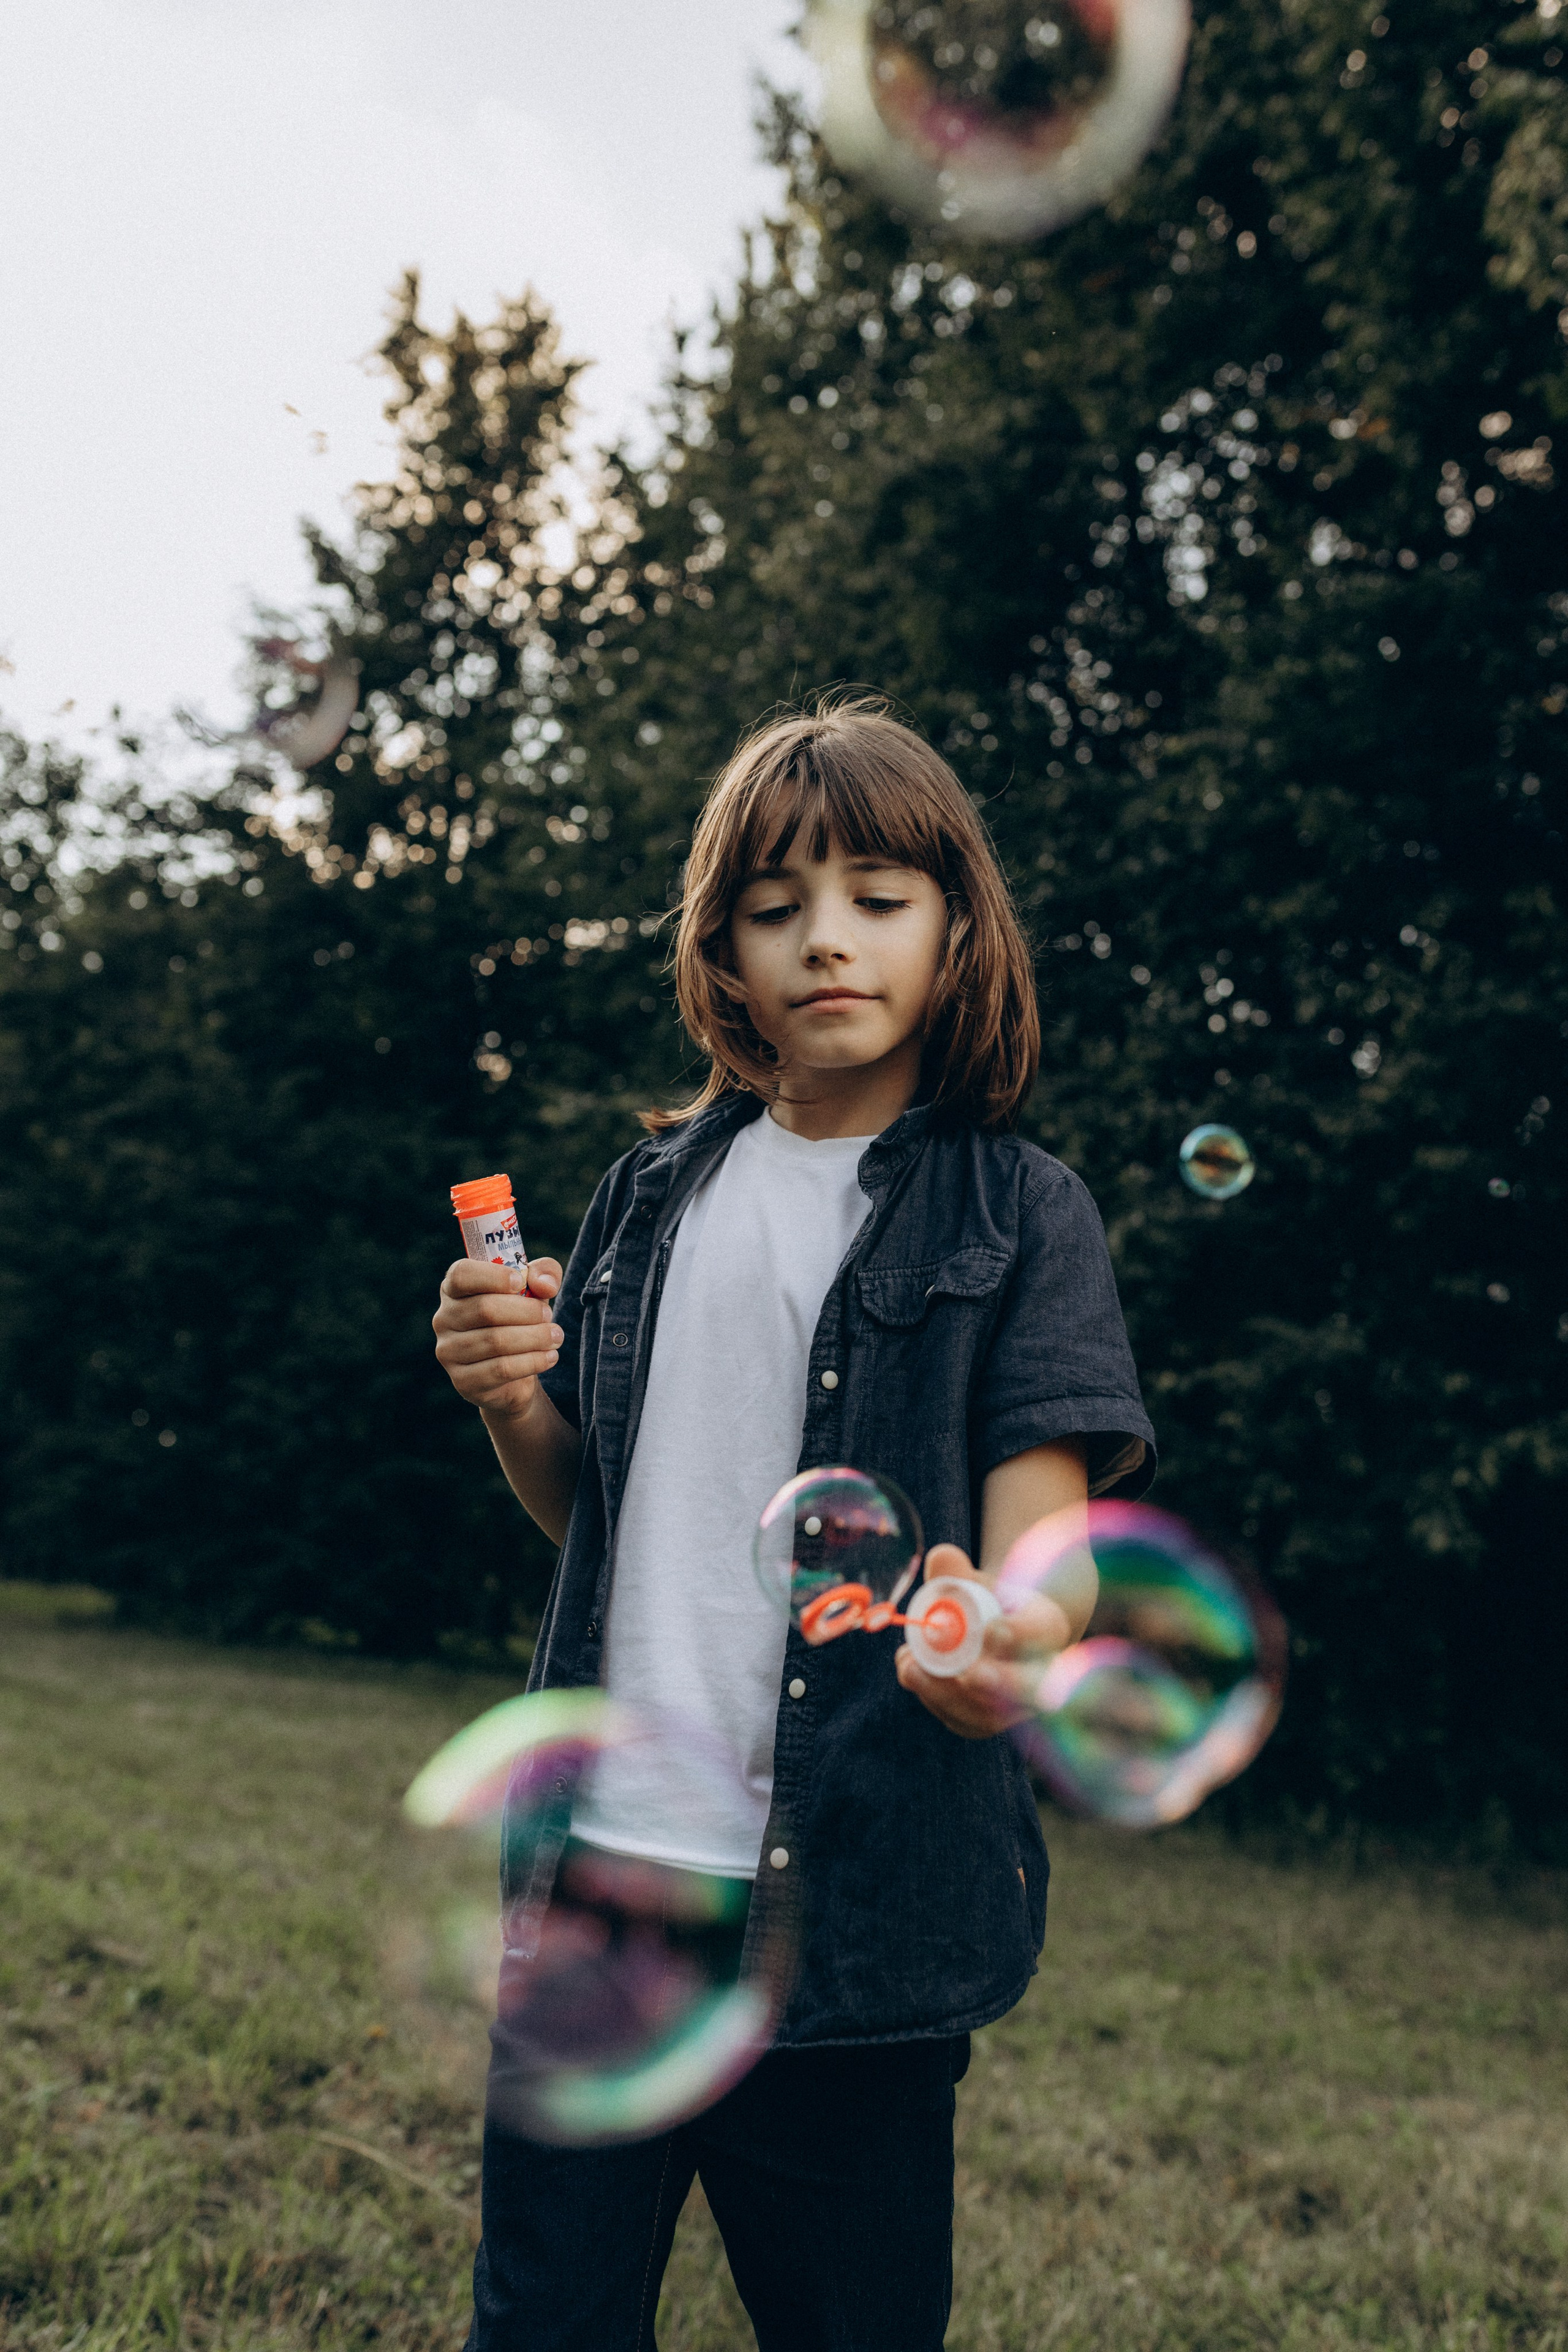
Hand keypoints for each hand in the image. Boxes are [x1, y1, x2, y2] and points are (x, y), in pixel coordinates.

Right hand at [433, 1257, 563, 1423]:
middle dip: (527, 1311)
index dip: (493, 1276)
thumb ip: (544, 1273)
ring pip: (496, 1341)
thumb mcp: (535, 1289)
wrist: (514, 1372)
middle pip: (486, 1309)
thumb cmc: (519, 1319)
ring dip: (535, 1338)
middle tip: (548, 1316)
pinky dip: (532, 1361)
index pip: (461, 1275)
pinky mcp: (463, 1381)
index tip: (520, 1282)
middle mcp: (444, 1319)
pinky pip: (501, 1369)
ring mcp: (449, 1352)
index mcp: (453, 1290)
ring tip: (555, 1337)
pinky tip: (549, 1357)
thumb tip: (544, 1285)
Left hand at [894, 1543, 1074, 1739]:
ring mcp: (1013, 1707)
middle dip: (996, 1683)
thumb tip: (939, 1557)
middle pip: (1026, 1689)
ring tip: (910, 1666)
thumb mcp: (974, 1581)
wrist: (990, 1634)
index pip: (1038, 1634)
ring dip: (947, 1693)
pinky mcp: (985, 1723)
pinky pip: (962, 1721)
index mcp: (1046, 1628)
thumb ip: (956, 1571)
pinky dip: (934, 1700)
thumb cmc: (983, 1601)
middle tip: (968, 1673)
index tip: (990, 1630)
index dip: (1017, 1636)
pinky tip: (911, 1673)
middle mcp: (1039, 1675)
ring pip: (988, 1714)